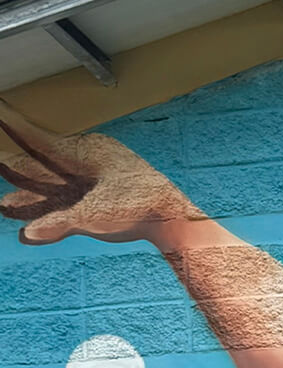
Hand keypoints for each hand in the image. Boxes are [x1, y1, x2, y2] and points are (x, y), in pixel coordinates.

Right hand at [0, 100, 198, 244]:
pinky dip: (51, 207)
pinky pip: (70, 196)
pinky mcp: (105, 193)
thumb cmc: (139, 209)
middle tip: (2, 167)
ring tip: (7, 205)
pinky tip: (34, 224)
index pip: (39, 140)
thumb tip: (29, 234)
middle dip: (19, 172)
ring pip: (56, 184)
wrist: (175, 218)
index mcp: (86, 153)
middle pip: (44, 166)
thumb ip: (60, 223)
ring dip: (31, 195)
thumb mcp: (95, 217)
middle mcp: (89, 160)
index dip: (14, 127)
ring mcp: (97, 177)